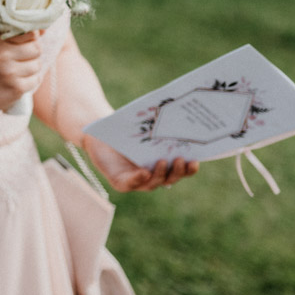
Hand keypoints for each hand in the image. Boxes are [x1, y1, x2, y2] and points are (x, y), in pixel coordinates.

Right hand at [0, 29, 43, 115]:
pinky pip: (35, 80)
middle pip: (36, 49)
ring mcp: (9, 74)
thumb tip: (42, 30)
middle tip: (19, 57)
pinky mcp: (15, 89)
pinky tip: (16, 80)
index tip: (25, 40)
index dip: (31, 36)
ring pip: (37, 65)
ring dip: (30, 67)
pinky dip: (29, 80)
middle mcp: (2, 56)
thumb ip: (11, 33)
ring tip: (15, 69)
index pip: (29, 32)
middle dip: (31, 52)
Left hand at [83, 135, 198, 192]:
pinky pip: (130, 183)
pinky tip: (144, 172)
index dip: (189, 169)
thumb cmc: (124, 132)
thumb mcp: (143, 129)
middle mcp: (151, 176)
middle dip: (177, 171)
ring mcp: (136, 181)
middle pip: (169, 179)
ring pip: (152, 183)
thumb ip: (159, 127)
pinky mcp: (120, 182)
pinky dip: (138, 179)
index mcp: (162, 165)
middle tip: (180, 160)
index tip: (196, 161)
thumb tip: (177, 111)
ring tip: (162, 162)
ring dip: (160, 175)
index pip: (180, 171)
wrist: (98, 135)